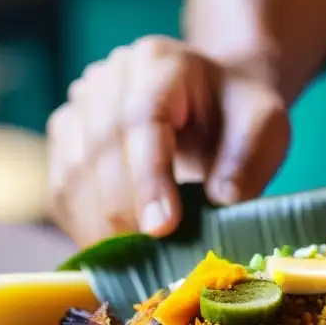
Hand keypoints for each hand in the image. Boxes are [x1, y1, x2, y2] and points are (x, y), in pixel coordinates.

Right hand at [48, 36, 290, 246]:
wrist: (213, 97)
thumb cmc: (238, 113)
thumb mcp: (263, 125)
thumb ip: (248, 158)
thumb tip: (221, 200)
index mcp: (158, 62)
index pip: (142, 118)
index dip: (149, 178)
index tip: (163, 228)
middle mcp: (108, 77)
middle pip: (101, 149)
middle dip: (125, 212)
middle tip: (151, 258)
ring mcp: (80, 105)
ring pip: (73, 172)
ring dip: (100, 225)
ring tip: (134, 262)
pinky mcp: (67, 139)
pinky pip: (62, 189)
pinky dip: (84, 226)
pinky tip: (114, 252)